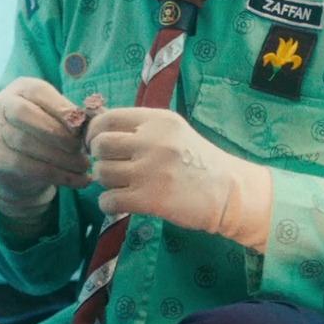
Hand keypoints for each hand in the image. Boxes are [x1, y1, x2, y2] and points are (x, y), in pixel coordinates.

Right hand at [0, 77, 91, 212]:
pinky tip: (77, 181)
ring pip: (24, 142)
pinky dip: (56, 175)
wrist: (17, 167)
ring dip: (60, 157)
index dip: (61, 108)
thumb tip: (94, 118)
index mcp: (20, 88)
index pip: (38, 91)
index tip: (81, 127)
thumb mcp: (57, 118)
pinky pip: (25, 166)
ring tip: (83, 166)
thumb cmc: (45, 133)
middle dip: (57, 132)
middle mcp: (0, 105)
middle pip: (24, 114)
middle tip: (80, 149)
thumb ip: (73, 116)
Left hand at [87, 107, 273, 248]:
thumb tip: (97, 129)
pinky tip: (121, 203)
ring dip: (106, 183)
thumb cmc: (197, 162)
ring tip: (122, 186)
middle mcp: (153, 141)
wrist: (229, 193)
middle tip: (112, 168)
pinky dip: (109, 204)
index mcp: (158, 121)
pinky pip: (108, 200)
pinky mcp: (150, 199)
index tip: (98, 144)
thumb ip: (140, 128)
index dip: (95, 132)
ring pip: (102, 173)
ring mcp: (151, 170)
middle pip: (101, 145)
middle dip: (100, 158)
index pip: (108, 118)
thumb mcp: (173, 132)